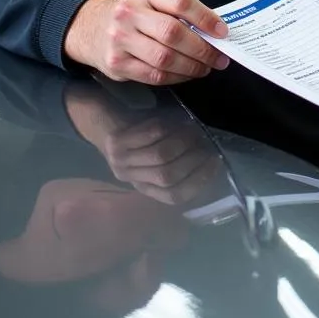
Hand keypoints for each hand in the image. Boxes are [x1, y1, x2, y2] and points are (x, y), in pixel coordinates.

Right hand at [64, 0, 229, 86]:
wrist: (90, 27)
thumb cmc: (134, 13)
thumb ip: (180, 10)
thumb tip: (215, 31)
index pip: (180, 1)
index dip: (205, 18)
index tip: (222, 32)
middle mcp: (129, 13)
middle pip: (173, 33)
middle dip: (202, 49)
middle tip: (219, 57)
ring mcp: (120, 39)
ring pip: (164, 58)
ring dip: (192, 66)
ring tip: (205, 67)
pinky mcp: (117, 64)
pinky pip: (154, 75)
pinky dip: (176, 77)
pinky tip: (186, 74)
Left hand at [65, 87, 222, 205]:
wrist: (103, 121)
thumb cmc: (139, 136)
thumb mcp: (158, 153)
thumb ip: (180, 162)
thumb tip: (213, 160)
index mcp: (143, 187)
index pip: (174, 196)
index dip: (198, 181)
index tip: (215, 162)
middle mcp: (131, 179)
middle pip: (167, 176)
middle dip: (193, 158)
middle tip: (206, 143)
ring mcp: (120, 162)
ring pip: (159, 156)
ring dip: (182, 141)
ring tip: (194, 130)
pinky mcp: (115, 142)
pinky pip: (148, 135)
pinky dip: (166, 128)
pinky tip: (174, 121)